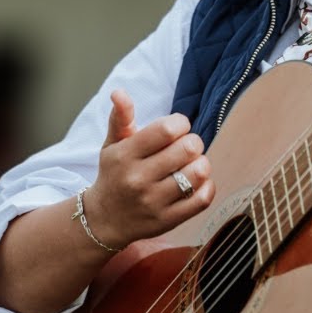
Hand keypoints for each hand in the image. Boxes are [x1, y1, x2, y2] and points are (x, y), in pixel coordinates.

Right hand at [85, 90, 214, 248]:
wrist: (104, 220)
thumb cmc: (113, 175)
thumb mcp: (112, 145)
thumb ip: (121, 118)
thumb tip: (119, 92)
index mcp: (125, 155)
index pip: (167, 129)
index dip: (181, 123)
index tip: (177, 128)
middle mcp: (138, 179)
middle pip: (187, 149)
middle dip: (194, 142)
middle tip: (187, 147)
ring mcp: (153, 202)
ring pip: (197, 174)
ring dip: (202, 164)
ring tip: (193, 163)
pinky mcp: (167, 220)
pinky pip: (202, 199)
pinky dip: (207, 187)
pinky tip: (198, 182)